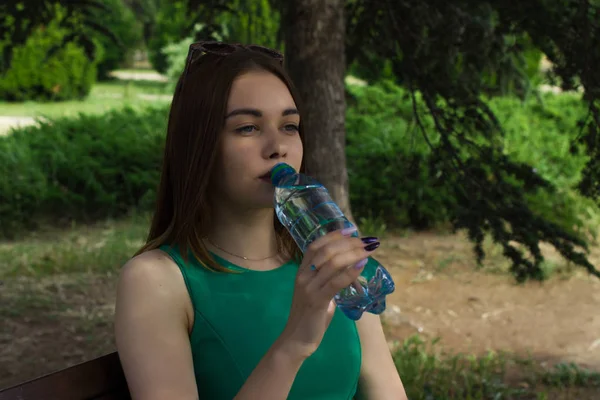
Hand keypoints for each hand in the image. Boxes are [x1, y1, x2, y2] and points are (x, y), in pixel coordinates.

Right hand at [276, 228, 379, 360]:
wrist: (297, 339)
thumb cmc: (310, 316)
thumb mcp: (318, 292)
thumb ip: (329, 280)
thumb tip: (350, 270)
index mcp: (302, 271)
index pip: (316, 245)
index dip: (334, 235)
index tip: (351, 229)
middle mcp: (303, 276)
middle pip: (327, 250)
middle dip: (349, 243)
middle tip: (366, 241)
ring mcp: (309, 288)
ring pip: (333, 263)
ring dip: (354, 253)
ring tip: (369, 250)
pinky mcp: (317, 301)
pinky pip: (335, 282)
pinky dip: (350, 272)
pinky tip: (362, 265)